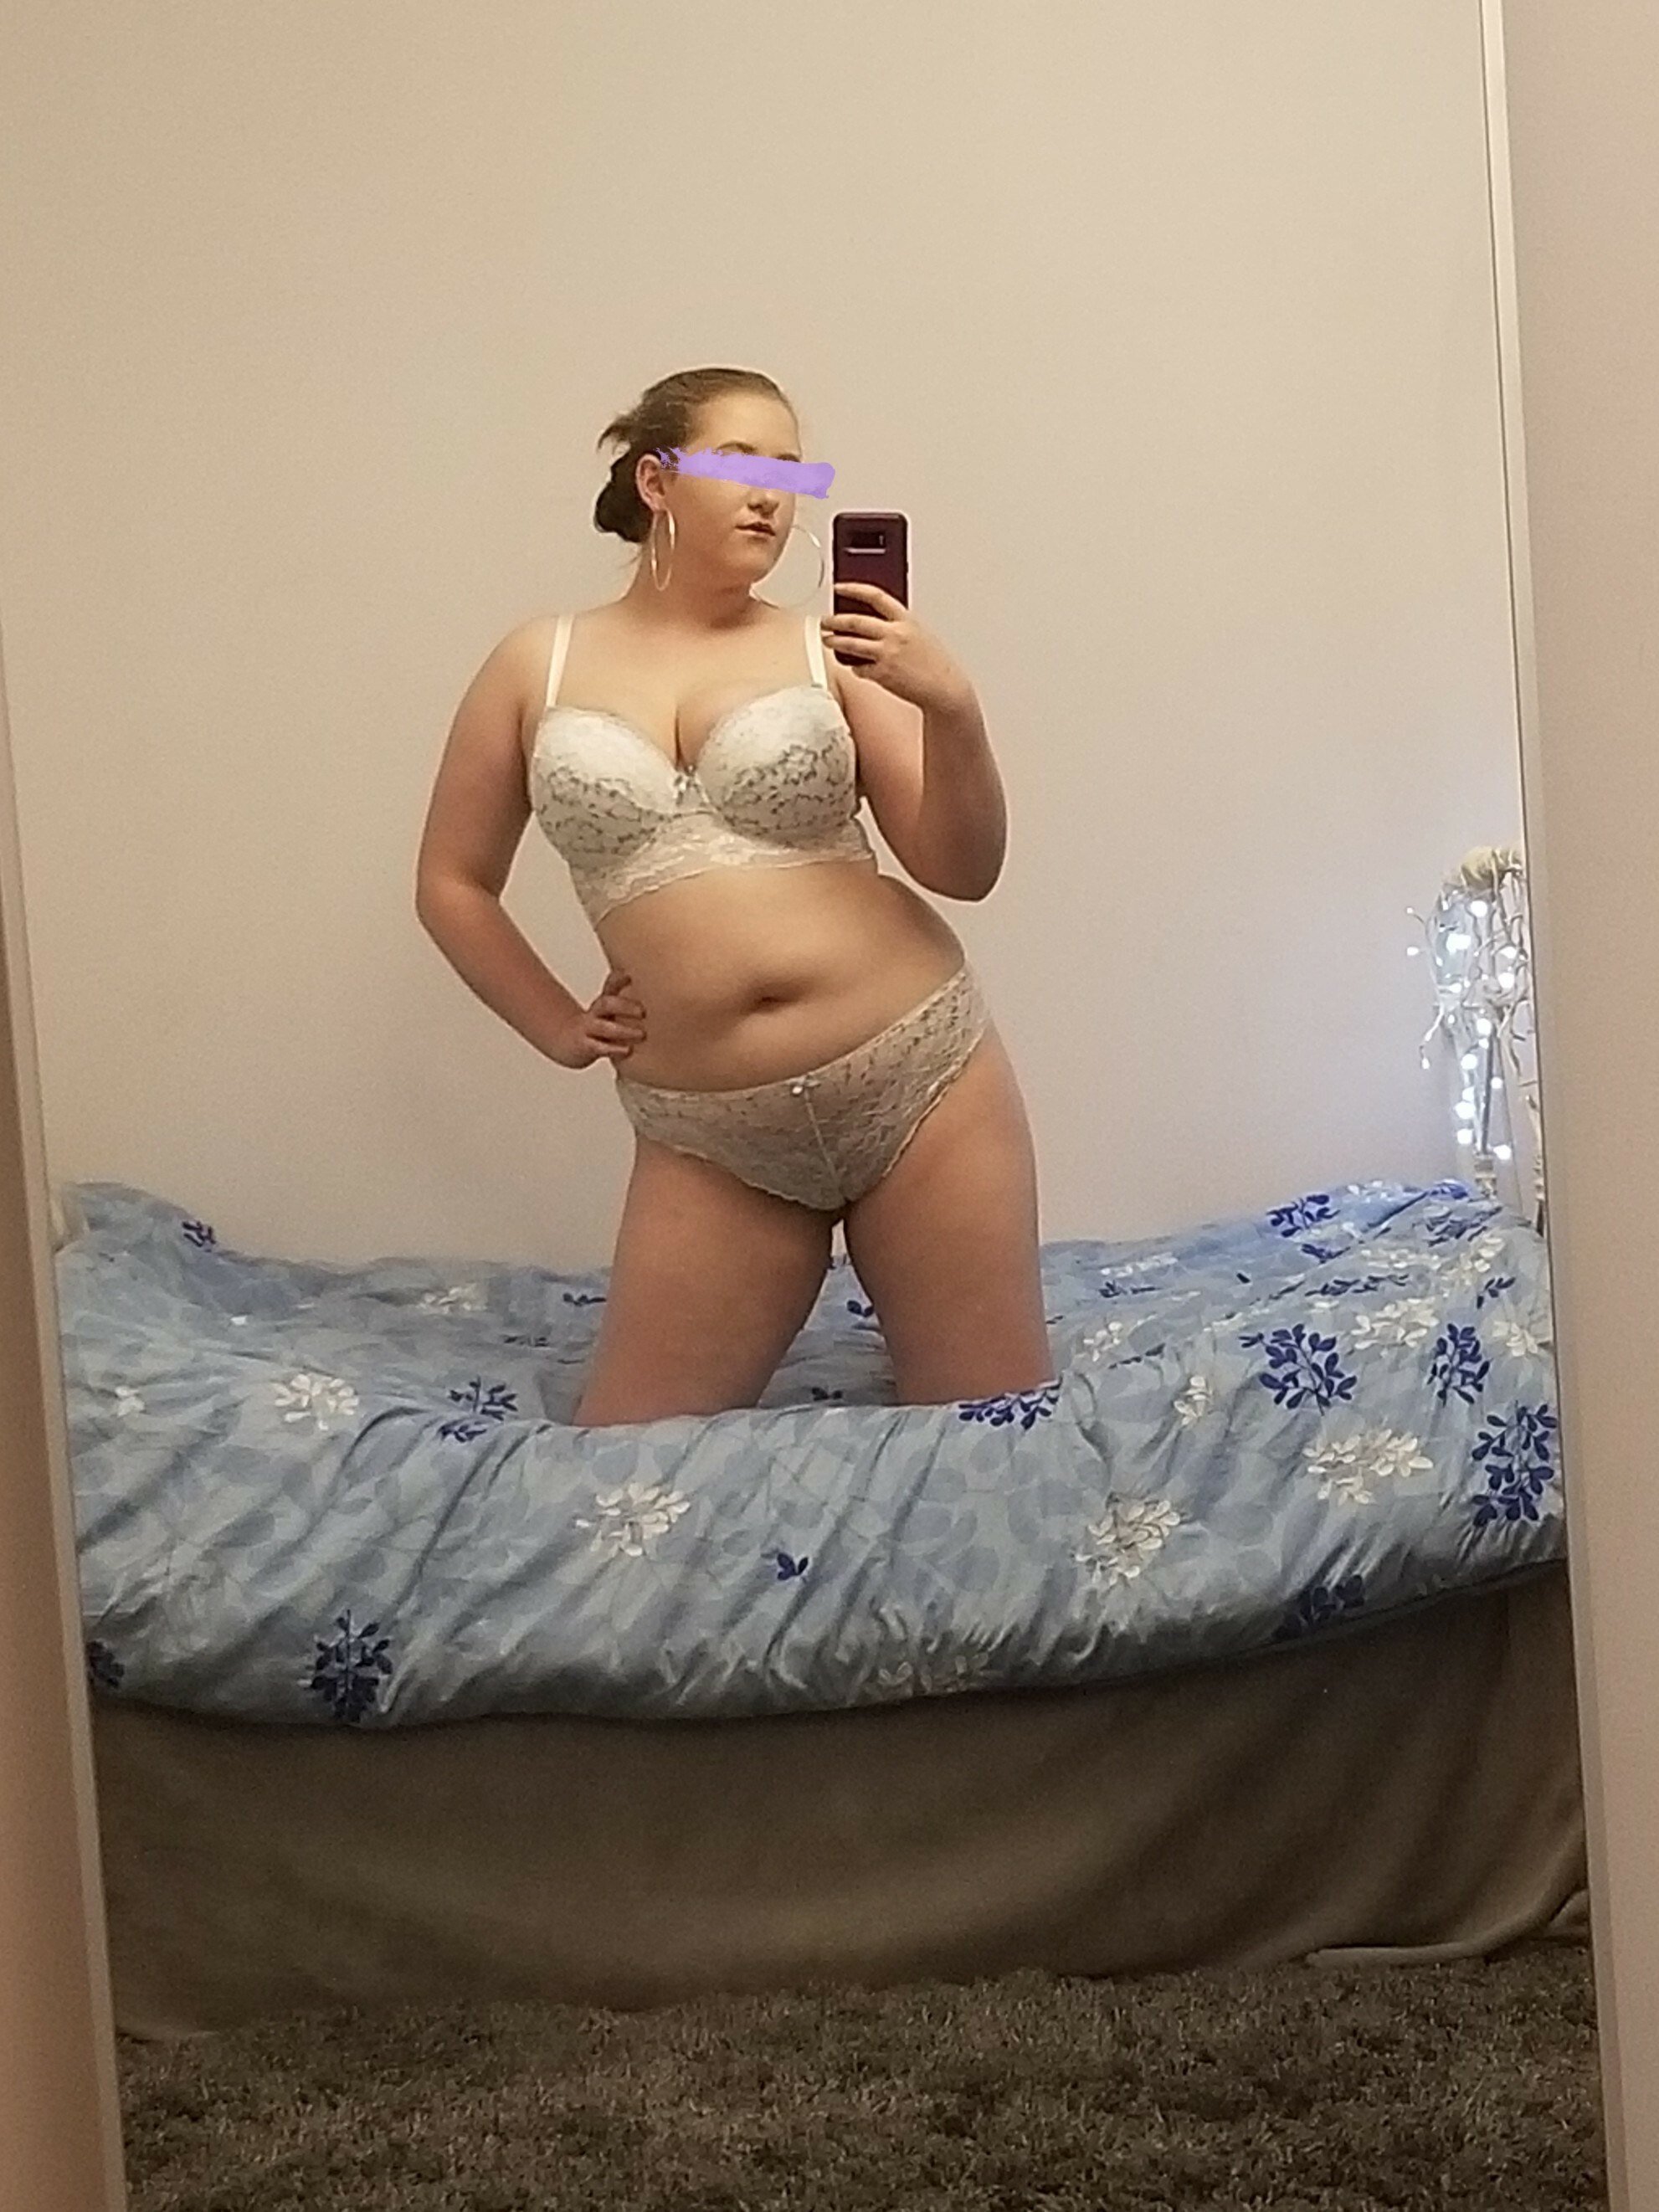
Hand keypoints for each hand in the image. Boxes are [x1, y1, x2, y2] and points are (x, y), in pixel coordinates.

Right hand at [563, 966, 646, 1069]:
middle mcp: (595, 1013)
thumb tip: (642, 981)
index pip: (611, 986)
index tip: (632, 977)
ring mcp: (589, 1029)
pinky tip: (628, 1050)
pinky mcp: (585, 1046)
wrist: (568, 1040)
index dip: (621, 980)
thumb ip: (625, 997)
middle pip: (606, 1004)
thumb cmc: (597, 1023)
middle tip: (643, 1012)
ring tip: (642, 1034)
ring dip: (623, 1031)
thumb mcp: (610, 1008)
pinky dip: (614, 1049)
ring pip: (603, 1027)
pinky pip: (599, 1047)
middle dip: (625, 1006)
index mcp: (604, 1002)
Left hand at [820, 585, 970, 712]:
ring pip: (850, 644)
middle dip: (835, 620)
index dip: (853, 589)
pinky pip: (858, 668)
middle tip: (825, 621)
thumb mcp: (920, 634)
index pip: (875, 596)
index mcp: (906, 620)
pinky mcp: (881, 674)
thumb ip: (899, 627)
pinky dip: (854, 667)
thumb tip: (877, 625)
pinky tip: (854, 666)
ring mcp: (886, 654)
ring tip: (827, 640)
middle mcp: (894, 634)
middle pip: (855, 621)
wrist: (945, 688)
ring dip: (834, 641)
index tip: (839, 588)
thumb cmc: (936, 664)